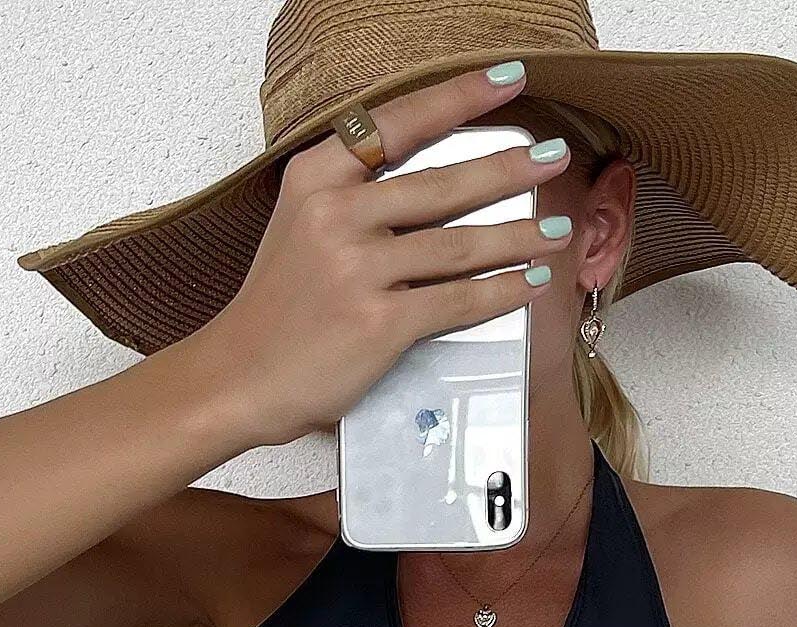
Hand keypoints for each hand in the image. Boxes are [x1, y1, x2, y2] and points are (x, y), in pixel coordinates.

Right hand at [200, 62, 573, 445]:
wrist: (241, 377)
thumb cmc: (278, 308)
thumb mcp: (299, 225)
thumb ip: (353, 195)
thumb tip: (432, 185)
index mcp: (317, 178)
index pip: (400, 124)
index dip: (460, 98)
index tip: (509, 79)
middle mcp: (338, 215)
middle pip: (443, 185)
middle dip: (509, 170)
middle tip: (552, 157)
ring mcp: (359, 269)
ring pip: (460, 245)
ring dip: (518, 237)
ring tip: (555, 230)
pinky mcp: (380, 323)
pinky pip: (457, 301)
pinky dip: (500, 292)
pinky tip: (527, 282)